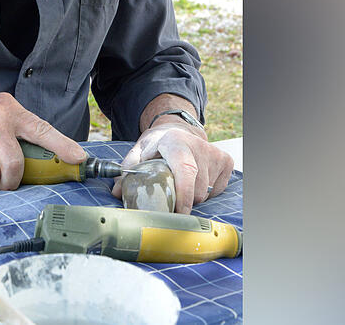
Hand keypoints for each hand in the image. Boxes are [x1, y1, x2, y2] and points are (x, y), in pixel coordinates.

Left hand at [112, 120, 233, 213]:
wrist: (177, 129)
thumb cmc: (156, 146)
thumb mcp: (139, 153)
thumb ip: (128, 171)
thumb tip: (118, 192)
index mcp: (176, 142)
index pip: (185, 171)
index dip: (184, 195)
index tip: (179, 213)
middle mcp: (199, 146)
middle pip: (196, 191)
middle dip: (182, 200)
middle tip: (170, 193)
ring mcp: (215, 154)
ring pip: (207, 193)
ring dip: (192, 196)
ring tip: (181, 183)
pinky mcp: (226, 161)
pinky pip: (217, 190)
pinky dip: (206, 192)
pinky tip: (195, 180)